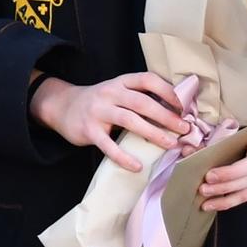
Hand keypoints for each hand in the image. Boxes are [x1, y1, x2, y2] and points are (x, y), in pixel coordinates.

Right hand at [29, 72, 188, 171]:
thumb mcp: (116, 90)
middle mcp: (110, 93)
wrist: (61, 106)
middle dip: (166, 116)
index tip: (183, 106)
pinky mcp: (89, 130)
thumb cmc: (99, 101)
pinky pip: (108, 145)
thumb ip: (138, 96)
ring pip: (129, 120)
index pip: (147, 79)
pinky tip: (137, 166)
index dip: (167, 91)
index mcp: (121, 81)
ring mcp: (98, 111)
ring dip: (153, 133)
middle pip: (142, 102)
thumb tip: (173, 110)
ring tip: (170, 144)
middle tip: (184, 128)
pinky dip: (124, 157)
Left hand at [198, 124, 246, 210]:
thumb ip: (227, 132)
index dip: (229, 173)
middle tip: (202, 189)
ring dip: (224, 201)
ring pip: (245, 193)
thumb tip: (197, 144)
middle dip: (222, 188)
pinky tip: (216, 204)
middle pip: (245, 182)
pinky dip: (230, 202)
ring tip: (206, 204)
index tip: (210, 175)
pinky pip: (245, 195)